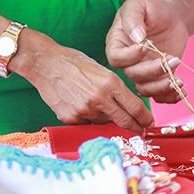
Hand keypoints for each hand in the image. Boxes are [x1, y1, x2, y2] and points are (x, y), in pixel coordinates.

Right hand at [16, 32, 152, 131]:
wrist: (45, 64)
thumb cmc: (74, 63)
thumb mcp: (101, 70)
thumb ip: (115, 88)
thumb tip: (127, 106)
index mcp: (111, 83)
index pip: (135, 107)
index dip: (144, 118)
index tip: (148, 122)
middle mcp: (100, 99)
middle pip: (124, 121)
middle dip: (134, 127)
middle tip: (140, 130)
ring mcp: (85, 110)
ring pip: (103, 122)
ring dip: (105, 118)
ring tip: (93, 102)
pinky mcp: (71, 118)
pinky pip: (86, 123)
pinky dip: (87, 118)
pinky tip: (79, 104)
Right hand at [106, 0, 189, 102]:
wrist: (171, 14)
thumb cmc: (152, 7)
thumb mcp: (138, 4)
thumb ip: (133, 18)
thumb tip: (137, 37)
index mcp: (116, 43)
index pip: (116, 58)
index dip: (130, 56)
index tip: (147, 44)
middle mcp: (127, 61)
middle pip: (133, 75)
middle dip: (153, 71)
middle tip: (173, 59)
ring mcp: (142, 71)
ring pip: (145, 89)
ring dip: (162, 87)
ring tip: (179, 80)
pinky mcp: (157, 78)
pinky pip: (159, 95)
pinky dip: (170, 97)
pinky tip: (182, 90)